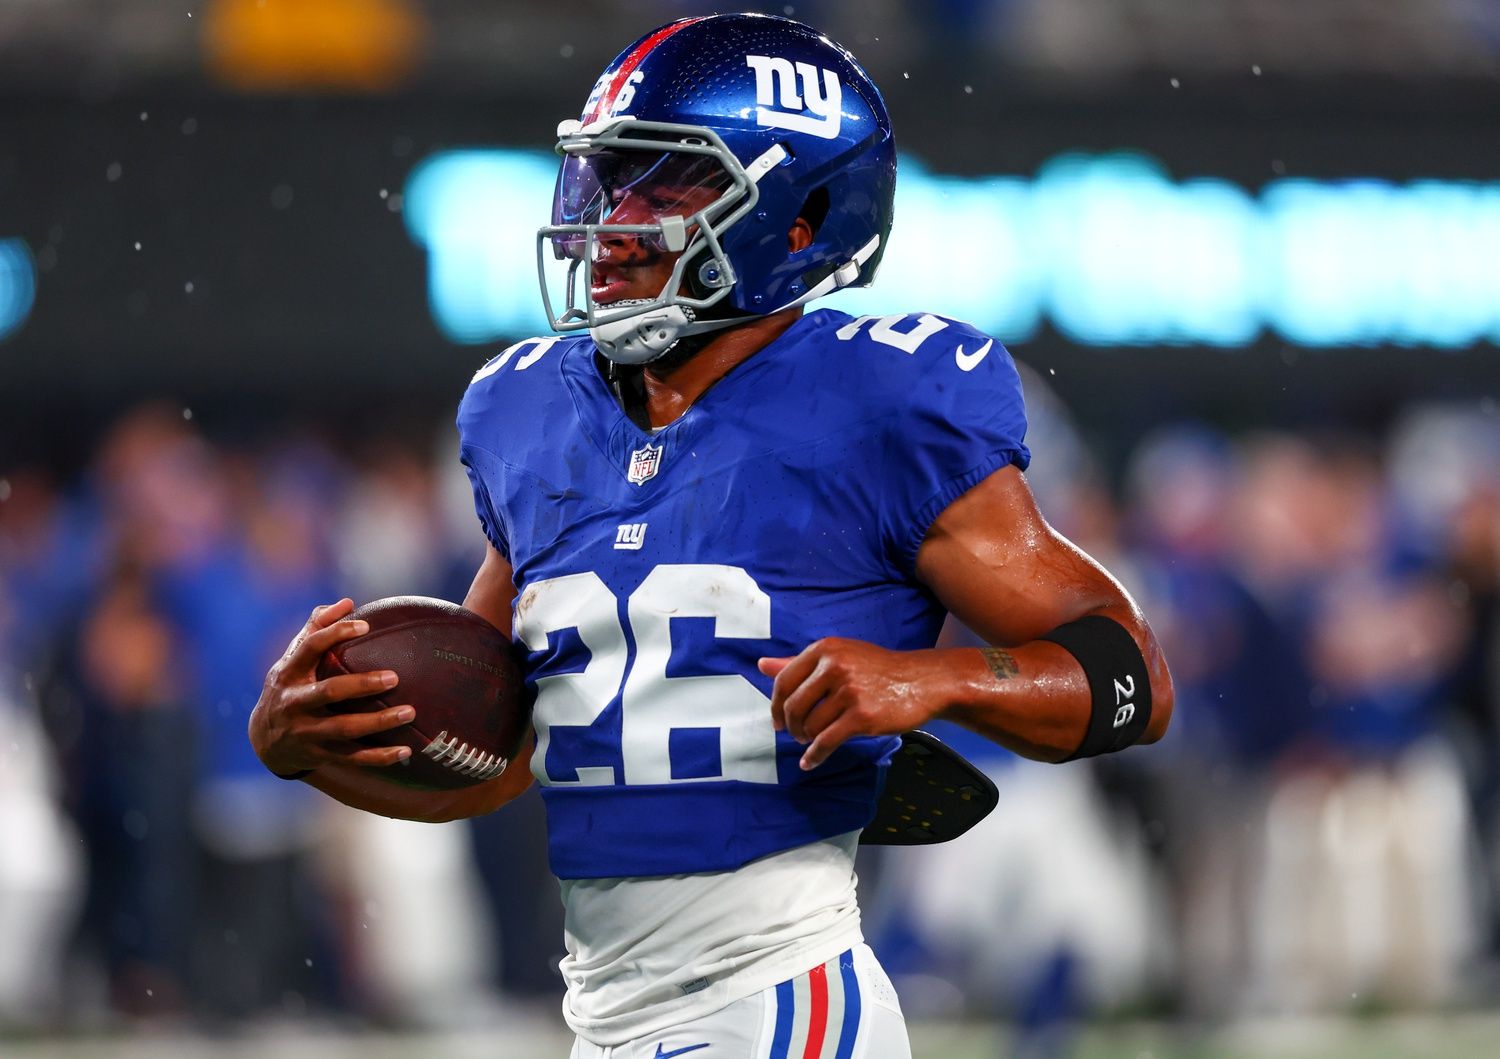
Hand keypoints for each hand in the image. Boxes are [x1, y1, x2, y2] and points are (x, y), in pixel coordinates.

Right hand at [248, 599, 415, 777]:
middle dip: (362, 685)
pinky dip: (379, 757)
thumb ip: (316, 628)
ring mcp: (306, 731)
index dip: (335, 634)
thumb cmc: (290, 687)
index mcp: (289, 673)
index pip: (310, 648)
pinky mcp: (318, 754)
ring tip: (410, 712)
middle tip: (395, 677)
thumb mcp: (293, 659)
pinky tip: (405, 751)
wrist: (265, 740)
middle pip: (330, 693)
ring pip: (345, 729)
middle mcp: (295, 702)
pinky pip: (351, 758)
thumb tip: (347, 602)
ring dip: (378, 722)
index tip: (365, 626)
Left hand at [758, 638, 951, 770]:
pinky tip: (810, 762)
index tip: (777, 721)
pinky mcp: (862, 716)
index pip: (784, 680)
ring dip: (806, 740)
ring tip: (813, 741)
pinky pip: (826, 742)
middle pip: (793, 706)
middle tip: (797, 735)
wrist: (923, 681)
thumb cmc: (877, 670)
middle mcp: (835, 666)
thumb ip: (798, 662)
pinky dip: (814, 756)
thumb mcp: (839, 656)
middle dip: (791, 726)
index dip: (775, 705)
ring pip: (810, 725)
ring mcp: (849, 691)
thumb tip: (761, 664)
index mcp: (825, 649)